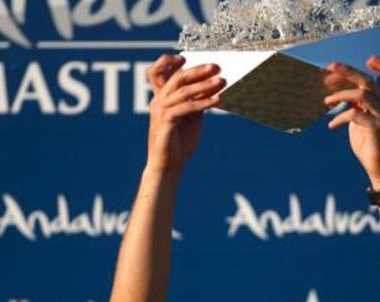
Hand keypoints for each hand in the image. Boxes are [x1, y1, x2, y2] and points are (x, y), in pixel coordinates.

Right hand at [146, 55, 225, 172]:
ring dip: (205, 85)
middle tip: (217, 67)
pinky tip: (217, 100)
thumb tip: (212, 86)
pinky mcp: (166, 123)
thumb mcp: (192, 118)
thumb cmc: (179, 143)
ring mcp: (161, 112)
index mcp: (161, 98)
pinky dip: (203, 102)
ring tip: (222, 81)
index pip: (157, 71)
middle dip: (198, 70)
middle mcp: (158, 101)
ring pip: (183, 91)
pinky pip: (186, 108)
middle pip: (176, 77)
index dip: (168, 61)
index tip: (186, 58)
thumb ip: (197, 101)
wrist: (169, 166)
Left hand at [324, 56, 379, 188]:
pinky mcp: (376, 128)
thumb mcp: (360, 119)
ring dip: (341, 95)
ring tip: (326, 101)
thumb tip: (337, 93)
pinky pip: (355, 115)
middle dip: (348, 71)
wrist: (379, 166)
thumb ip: (354, 104)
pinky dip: (340, 118)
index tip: (369, 60)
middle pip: (368, 81)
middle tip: (330, 66)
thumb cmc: (368, 142)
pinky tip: (331, 125)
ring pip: (362, 95)